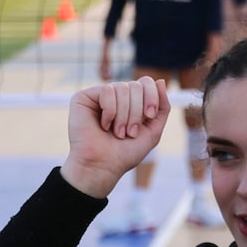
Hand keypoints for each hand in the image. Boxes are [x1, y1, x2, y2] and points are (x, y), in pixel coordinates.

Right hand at [63, 80, 166, 197]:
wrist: (103, 166)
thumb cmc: (125, 153)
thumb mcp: (152, 131)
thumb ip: (162, 107)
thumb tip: (161, 80)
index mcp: (131, 102)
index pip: (146, 82)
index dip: (151, 97)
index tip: (149, 116)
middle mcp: (116, 97)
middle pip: (136, 85)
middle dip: (137, 112)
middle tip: (129, 132)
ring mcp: (99, 96)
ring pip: (122, 88)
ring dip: (124, 115)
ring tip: (117, 132)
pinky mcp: (84, 97)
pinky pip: (107, 90)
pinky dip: (110, 111)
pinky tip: (103, 125)